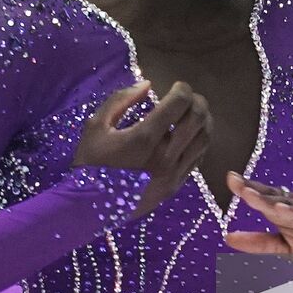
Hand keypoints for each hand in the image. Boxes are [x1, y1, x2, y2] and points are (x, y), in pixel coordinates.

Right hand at [71, 79, 212, 220]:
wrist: (88, 208)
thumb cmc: (90, 163)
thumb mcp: (96, 125)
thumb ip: (121, 100)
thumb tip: (148, 85)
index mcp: (144, 138)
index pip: (179, 103)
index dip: (182, 89)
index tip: (176, 86)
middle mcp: (165, 157)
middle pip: (198, 119)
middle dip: (197, 101)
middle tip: (187, 97)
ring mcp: (173, 174)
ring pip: (204, 139)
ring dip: (203, 121)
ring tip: (192, 114)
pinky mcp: (175, 187)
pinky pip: (198, 159)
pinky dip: (199, 142)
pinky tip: (189, 136)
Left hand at [222, 172, 292, 265]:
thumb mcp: (287, 247)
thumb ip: (259, 242)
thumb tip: (228, 238)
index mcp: (287, 214)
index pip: (265, 198)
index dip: (248, 189)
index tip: (231, 179)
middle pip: (272, 198)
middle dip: (252, 190)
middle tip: (234, 181)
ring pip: (287, 206)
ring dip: (268, 200)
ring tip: (249, 194)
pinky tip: (281, 210)